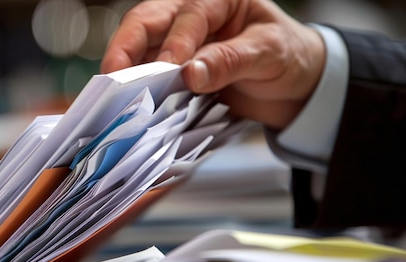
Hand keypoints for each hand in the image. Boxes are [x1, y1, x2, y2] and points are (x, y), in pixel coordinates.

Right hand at [101, 0, 326, 129]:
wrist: (293, 84)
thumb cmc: (287, 56)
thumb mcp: (270, 54)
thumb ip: (231, 61)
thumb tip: (191, 75)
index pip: (189, 15)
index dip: (176, 42)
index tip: (172, 70)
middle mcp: (191, 15)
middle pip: (146, 21)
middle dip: (125, 47)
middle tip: (112, 76)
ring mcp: (177, 43)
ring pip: (139, 47)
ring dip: (125, 70)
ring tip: (113, 94)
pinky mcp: (173, 70)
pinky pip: (147, 74)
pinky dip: (136, 88)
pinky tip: (128, 103)